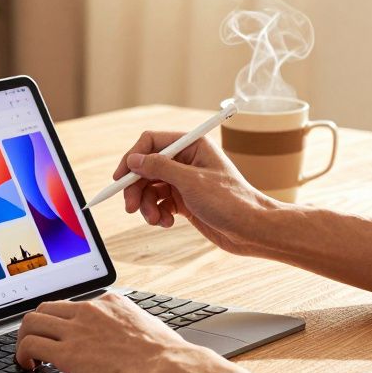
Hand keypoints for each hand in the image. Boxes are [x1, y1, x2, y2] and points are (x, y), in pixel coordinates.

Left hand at [14, 293, 216, 372]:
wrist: (169, 368)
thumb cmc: (167, 357)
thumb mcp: (148, 328)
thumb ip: (131, 327)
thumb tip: (130, 339)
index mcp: (110, 302)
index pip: (73, 305)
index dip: (61, 322)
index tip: (58, 335)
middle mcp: (89, 310)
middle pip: (45, 308)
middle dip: (36, 326)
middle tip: (35, 344)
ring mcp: (76, 330)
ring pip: (31, 322)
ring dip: (23, 339)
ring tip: (27, 356)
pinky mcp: (68, 353)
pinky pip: (31, 345)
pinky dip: (22, 354)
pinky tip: (27, 366)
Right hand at [114, 131, 277, 255]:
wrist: (251, 230)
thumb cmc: (231, 202)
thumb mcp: (191, 182)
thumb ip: (160, 167)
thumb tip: (133, 160)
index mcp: (192, 145)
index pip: (151, 142)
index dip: (133, 158)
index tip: (120, 178)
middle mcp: (187, 160)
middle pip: (146, 167)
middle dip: (136, 188)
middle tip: (130, 208)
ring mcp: (185, 181)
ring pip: (150, 188)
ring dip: (146, 205)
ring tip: (155, 220)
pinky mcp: (184, 200)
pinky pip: (159, 203)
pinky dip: (158, 213)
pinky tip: (167, 222)